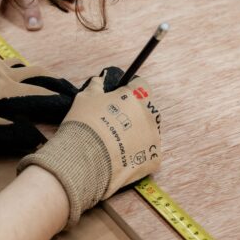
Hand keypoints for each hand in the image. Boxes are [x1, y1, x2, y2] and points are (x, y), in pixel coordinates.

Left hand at [0, 59, 77, 153]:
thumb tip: (20, 129)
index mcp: (3, 87)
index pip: (34, 90)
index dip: (50, 94)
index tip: (64, 97)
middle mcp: (1, 73)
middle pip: (32, 70)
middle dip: (47, 75)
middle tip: (58, 82)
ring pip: (17, 63)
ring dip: (28, 69)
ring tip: (36, 78)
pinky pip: (3, 63)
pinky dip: (12, 68)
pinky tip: (8, 76)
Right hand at [18, 68, 161, 226]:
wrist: (85, 158)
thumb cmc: (84, 124)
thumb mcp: (85, 97)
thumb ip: (96, 86)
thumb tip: (100, 79)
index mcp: (136, 96)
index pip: (140, 86)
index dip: (128, 92)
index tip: (118, 100)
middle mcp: (150, 115)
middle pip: (145, 111)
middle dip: (132, 116)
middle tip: (112, 126)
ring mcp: (154, 138)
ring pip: (147, 133)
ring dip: (136, 136)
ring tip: (114, 145)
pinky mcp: (153, 160)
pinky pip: (147, 155)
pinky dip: (136, 157)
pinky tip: (120, 158)